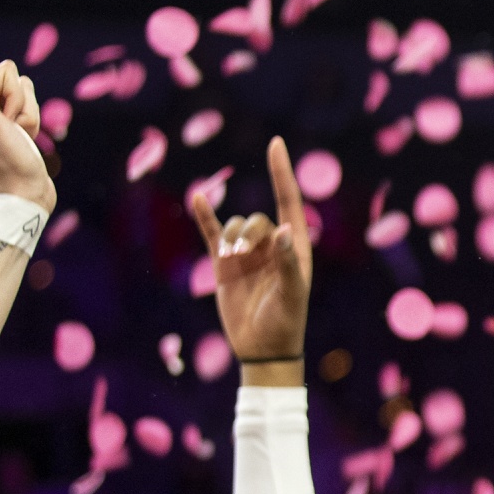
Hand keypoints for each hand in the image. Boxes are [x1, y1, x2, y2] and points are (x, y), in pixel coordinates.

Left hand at [0, 50, 53, 211]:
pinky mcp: (11, 121)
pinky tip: (26, 139)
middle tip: (14, 131)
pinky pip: (30, 106)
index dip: (11, 96)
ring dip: (29, 116)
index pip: (3, 72)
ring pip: (26, 92)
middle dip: (21, 106)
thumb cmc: (8, 160)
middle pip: (15, 80)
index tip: (6, 122)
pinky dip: (33, 123)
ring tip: (20, 137)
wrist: (26, 192)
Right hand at [191, 137, 311, 365]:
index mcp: (294, 246)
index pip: (288, 201)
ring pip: (235, 227)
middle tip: (242, 257)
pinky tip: (198, 197)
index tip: (276, 144)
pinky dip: (205, 216)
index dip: (282, 173)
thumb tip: (280, 230)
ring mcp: (247, 254)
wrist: (263, 350)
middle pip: (256, 219)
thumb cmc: (286, 323)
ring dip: (231, 239)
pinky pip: (213, 233)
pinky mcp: (224, 264)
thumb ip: (288, 263)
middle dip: (247, 233)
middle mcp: (271, 245)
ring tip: (231, 262)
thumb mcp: (292, 294)